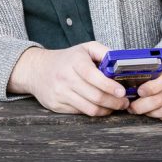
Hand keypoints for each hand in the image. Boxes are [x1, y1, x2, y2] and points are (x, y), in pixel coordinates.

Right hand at [9, 41, 128, 116]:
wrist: (36, 69)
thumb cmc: (67, 59)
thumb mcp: (85, 48)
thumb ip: (104, 52)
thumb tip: (123, 63)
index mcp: (74, 62)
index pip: (93, 76)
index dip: (109, 86)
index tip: (122, 91)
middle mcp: (65, 78)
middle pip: (95, 96)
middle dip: (115, 102)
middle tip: (125, 102)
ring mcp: (59, 93)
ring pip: (90, 109)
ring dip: (107, 110)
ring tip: (115, 106)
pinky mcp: (56, 105)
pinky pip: (81, 113)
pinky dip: (94, 112)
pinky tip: (100, 107)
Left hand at [128, 57, 161, 121]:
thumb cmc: (160, 69)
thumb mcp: (153, 64)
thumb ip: (142, 69)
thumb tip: (121, 79)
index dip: (151, 87)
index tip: (138, 92)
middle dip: (143, 106)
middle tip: (132, 108)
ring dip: (151, 113)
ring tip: (140, 111)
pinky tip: (153, 113)